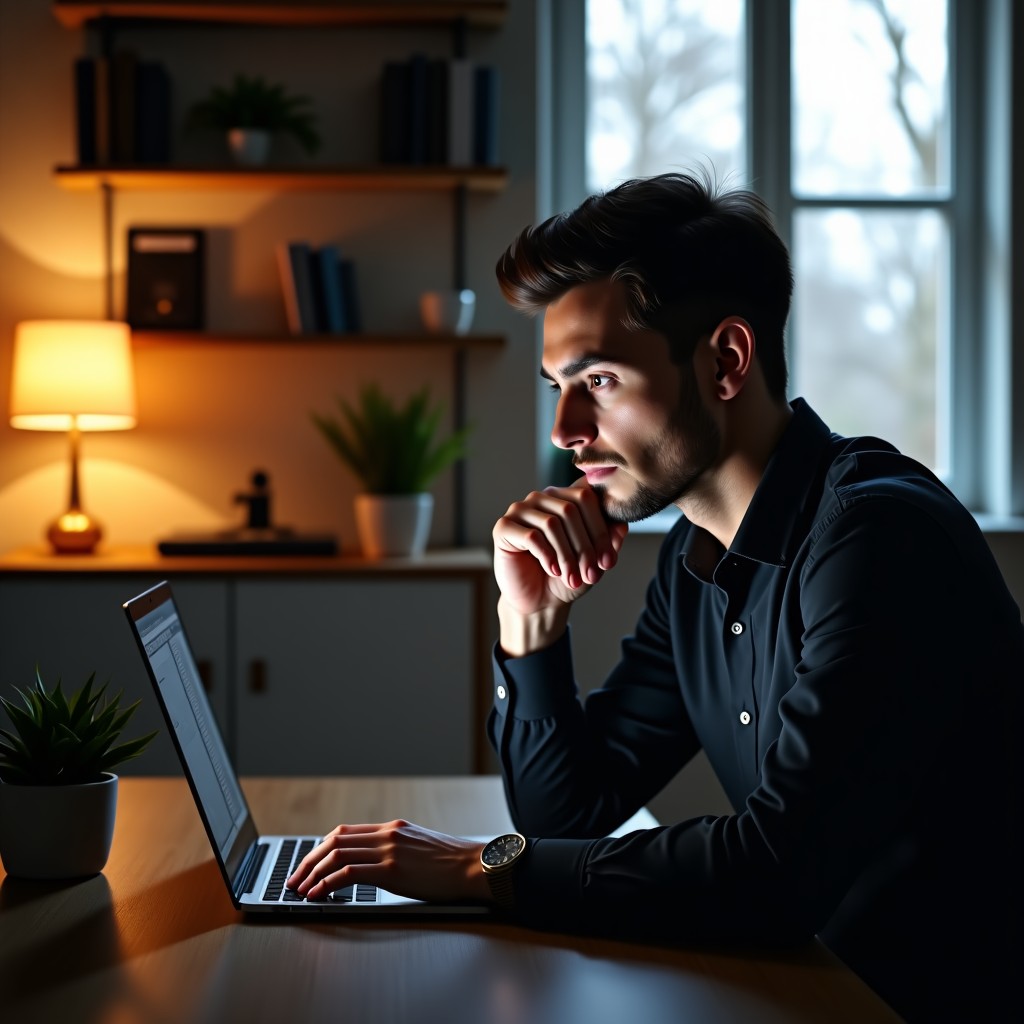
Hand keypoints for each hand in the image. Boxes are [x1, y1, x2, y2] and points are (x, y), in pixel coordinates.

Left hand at [286, 820, 490, 903]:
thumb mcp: (420, 848)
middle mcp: (387, 834)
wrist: (475, 866)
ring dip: (312, 873)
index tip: (308, 864)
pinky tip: (318, 895)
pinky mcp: (392, 869)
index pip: (346, 832)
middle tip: (294, 878)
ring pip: (336, 855)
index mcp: (393, 828)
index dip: (321, 848)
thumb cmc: (453, 864)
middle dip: (309, 860)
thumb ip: (398, 849)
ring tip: (300, 889)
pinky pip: (348, 874)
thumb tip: (378, 864)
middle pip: (335, 840)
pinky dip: (327, 884)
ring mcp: (389, 850)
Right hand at [492, 481, 627, 652]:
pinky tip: (553, 571)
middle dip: (585, 546)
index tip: (609, 561)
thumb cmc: (568, 576)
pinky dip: (547, 556)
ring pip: (552, 523)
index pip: (587, 496)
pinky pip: (531, 536)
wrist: (540, 602)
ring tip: (572, 578)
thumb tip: (622, 525)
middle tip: (591, 575)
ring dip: (567, 555)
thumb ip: (609, 541)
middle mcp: (543, 498)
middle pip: (570, 509)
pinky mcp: (504, 527)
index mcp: (565, 498)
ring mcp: (521, 510)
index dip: (601, 529)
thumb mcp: (595, 561)